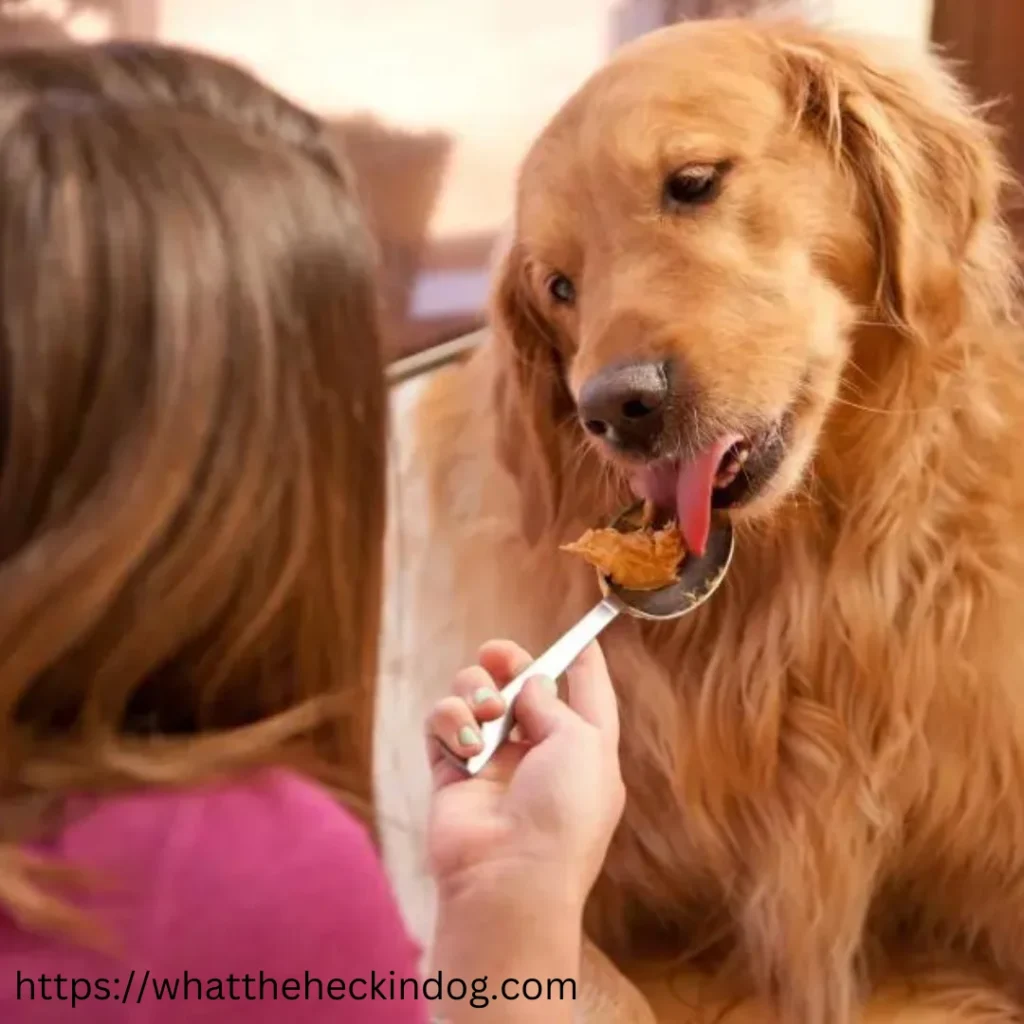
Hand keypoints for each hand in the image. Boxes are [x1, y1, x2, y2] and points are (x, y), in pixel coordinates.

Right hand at [425, 639, 624, 910]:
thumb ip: (554, 702)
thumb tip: (529, 686)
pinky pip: (443, 722)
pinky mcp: (452, 771)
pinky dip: (449, 721)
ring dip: (476, 691)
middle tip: (497, 653)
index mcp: (584, 750)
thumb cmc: (562, 813)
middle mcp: (538, 754)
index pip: (588, 696)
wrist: (509, 876)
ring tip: (485, 713)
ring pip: (475, 696)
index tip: (582, 636)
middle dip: (508, 662)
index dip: (585, 664)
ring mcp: (492, 762)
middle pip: (520, 688)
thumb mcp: (583, 743)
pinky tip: (464, 742)